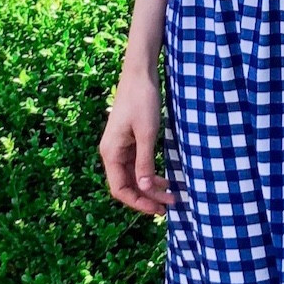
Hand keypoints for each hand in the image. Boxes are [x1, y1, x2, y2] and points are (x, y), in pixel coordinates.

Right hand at [99, 68, 175, 217]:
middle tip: (171, 205)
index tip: (158, 209)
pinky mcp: (129, 141)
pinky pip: (138, 165)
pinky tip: (165, 179)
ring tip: (172, 195)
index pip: (120, 189)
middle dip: (147, 197)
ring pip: (134, 177)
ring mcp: (120, 147)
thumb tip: (145, 189)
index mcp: (110, 153)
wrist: (140, 74)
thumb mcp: (146, 133)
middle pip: (127, 185)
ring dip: (151, 188)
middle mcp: (112, 153)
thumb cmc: (142, 100)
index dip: (138, 202)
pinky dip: (150, 174)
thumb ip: (145, 162)